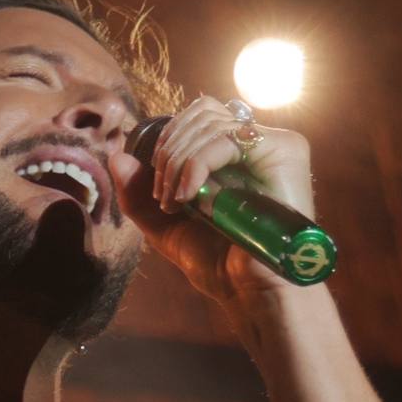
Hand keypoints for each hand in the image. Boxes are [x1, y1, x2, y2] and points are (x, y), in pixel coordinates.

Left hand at [119, 96, 318, 316]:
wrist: (249, 290)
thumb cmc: (218, 262)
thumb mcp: (165, 225)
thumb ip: (139, 192)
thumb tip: (116, 155)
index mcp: (235, 153)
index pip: (197, 115)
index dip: (167, 140)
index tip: (158, 187)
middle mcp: (256, 144)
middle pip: (201, 112)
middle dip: (167, 152)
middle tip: (164, 197)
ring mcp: (274, 144)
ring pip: (209, 124)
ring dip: (177, 163)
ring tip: (175, 202)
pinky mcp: (284, 150)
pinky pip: (224, 139)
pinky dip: (194, 165)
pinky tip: (188, 197)